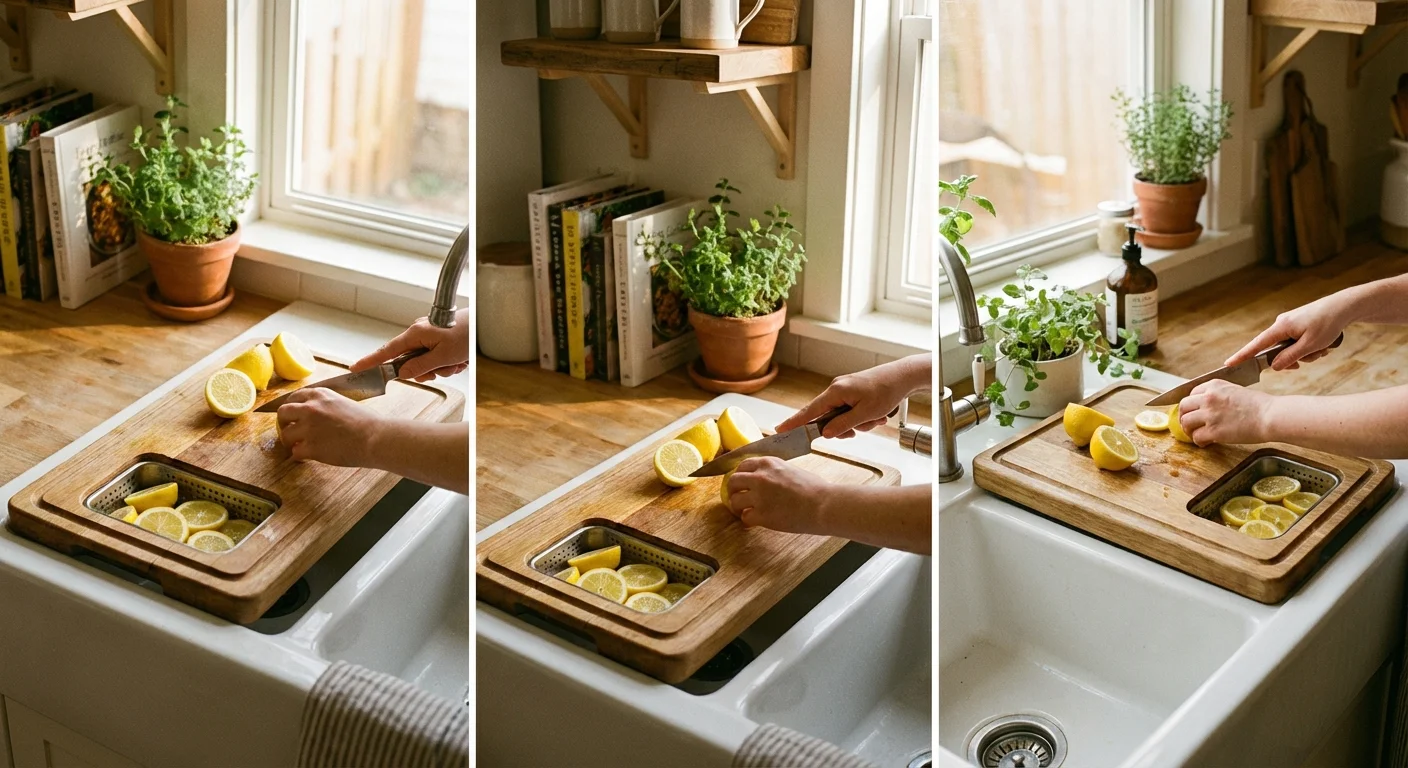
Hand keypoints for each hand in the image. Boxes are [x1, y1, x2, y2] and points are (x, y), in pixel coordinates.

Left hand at [276, 388, 385, 465]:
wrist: (375, 438)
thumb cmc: (368, 422)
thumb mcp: (344, 403)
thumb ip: (327, 406)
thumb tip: (319, 416)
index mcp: (320, 395)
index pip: (294, 397)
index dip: (292, 408)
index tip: (293, 416)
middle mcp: (310, 408)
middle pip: (282, 412)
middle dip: (283, 423)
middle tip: (290, 431)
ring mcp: (308, 428)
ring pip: (285, 435)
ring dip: (291, 442)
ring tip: (300, 447)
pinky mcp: (310, 447)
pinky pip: (295, 452)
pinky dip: (300, 456)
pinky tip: (308, 457)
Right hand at [352, 309, 469, 381]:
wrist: (485, 324)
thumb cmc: (467, 335)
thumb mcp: (443, 356)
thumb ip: (420, 366)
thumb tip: (402, 373)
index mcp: (416, 333)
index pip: (387, 350)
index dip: (371, 361)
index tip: (356, 367)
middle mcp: (420, 333)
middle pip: (410, 361)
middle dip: (427, 371)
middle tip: (443, 369)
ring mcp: (430, 336)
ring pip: (427, 362)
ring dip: (442, 368)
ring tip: (456, 361)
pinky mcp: (440, 339)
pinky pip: (438, 358)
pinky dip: (448, 363)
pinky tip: (460, 359)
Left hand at [724, 457, 833, 533]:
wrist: (823, 505)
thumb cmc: (814, 488)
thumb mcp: (791, 469)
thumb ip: (774, 471)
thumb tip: (765, 478)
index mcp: (768, 463)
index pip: (743, 466)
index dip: (740, 476)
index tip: (742, 483)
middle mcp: (760, 477)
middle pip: (733, 481)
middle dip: (733, 491)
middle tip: (738, 498)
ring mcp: (759, 496)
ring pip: (734, 500)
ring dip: (738, 507)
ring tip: (745, 511)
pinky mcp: (762, 515)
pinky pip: (745, 517)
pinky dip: (748, 520)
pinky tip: (755, 521)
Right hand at [776, 354, 929, 438]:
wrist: (903, 376)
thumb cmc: (886, 391)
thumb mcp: (865, 414)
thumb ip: (843, 424)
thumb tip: (825, 433)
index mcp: (835, 392)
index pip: (809, 411)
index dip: (794, 423)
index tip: (780, 430)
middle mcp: (836, 388)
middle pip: (826, 417)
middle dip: (842, 428)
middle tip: (856, 431)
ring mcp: (844, 389)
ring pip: (841, 416)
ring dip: (857, 423)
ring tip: (875, 419)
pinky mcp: (853, 391)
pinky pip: (850, 410)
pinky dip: (862, 417)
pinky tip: (877, 415)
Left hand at [1177, 379, 1275, 446]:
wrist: (1271, 416)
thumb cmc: (1260, 405)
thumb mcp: (1235, 390)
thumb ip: (1219, 395)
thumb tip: (1207, 404)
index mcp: (1214, 386)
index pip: (1191, 394)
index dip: (1191, 405)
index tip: (1193, 412)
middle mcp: (1208, 398)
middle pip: (1183, 407)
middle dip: (1184, 416)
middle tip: (1189, 424)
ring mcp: (1210, 414)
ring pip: (1185, 422)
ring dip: (1189, 430)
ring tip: (1196, 434)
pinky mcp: (1214, 431)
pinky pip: (1196, 437)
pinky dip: (1199, 442)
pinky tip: (1206, 443)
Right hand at [1224, 295, 1350, 370]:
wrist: (1345, 306)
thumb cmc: (1328, 324)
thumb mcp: (1310, 345)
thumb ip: (1289, 357)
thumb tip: (1273, 366)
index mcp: (1280, 327)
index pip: (1256, 345)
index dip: (1242, 356)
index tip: (1228, 364)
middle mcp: (1282, 324)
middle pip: (1276, 350)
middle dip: (1291, 359)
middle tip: (1305, 362)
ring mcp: (1290, 324)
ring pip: (1290, 347)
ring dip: (1305, 354)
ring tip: (1322, 349)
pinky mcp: (1299, 324)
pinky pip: (1298, 341)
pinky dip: (1309, 347)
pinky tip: (1323, 345)